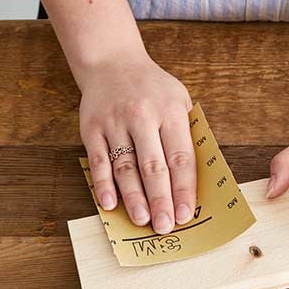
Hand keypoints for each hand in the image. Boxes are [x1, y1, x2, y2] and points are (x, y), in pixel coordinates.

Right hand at [77, 49, 195, 233]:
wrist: (112, 62)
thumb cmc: (152, 87)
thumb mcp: (179, 99)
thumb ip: (187, 132)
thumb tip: (196, 175)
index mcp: (170, 112)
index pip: (181, 158)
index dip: (184, 189)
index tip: (187, 213)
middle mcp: (142, 117)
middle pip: (154, 167)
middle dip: (162, 200)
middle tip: (166, 226)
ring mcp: (115, 123)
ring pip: (126, 167)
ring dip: (134, 197)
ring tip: (143, 220)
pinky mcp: (92, 128)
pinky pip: (97, 161)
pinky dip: (103, 184)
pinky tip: (110, 204)